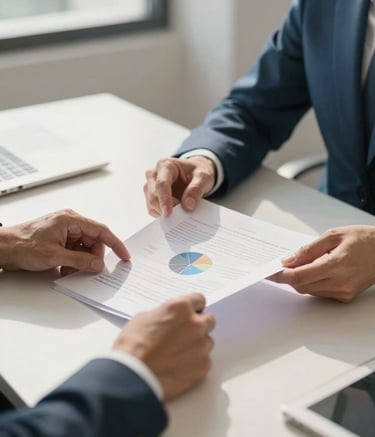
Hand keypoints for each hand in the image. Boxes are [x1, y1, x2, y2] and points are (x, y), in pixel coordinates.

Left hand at [0, 209, 129, 273]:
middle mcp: (70, 223)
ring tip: (71, 271)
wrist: (3, 247)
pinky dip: (74, 262)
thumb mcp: (54, 256)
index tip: (124, 256)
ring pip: (85, 248)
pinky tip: (66, 270)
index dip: (115, 244)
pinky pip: (75, 251)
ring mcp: (65, 231)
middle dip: (93, 258)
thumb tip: (98, 265)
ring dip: (82, 262)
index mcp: (71, 220)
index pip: (101, 231)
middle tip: (90, 271)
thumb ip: (80, 261)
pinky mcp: (60, 240)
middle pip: (94, 242)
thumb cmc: (22, 244)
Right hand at [113, 293, 214, 400]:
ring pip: (207, 341)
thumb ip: (165, 314)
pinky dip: (195, 362)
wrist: (133, 377)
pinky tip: (179, 366)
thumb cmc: (132, 347)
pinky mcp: (203, 367)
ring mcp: (201, 346)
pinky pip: (205, 360)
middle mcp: (195, 325)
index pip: (199, 300)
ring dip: (197, 344)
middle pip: (208, 320)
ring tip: (178, 353)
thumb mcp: (144, 318)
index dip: (193, 307)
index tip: (190, 313)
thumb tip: (169, 318)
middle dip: (198, 325)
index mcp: (181, 308)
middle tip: (184, 334)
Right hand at [144, 156, 215, 216]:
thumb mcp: (203, 177)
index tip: (168, 213)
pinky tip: (174, 212)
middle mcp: (154, 174)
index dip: (164, 199)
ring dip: (163, 212)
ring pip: (151, 204)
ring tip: (180, 211)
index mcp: (166, 165)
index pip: (162, 183)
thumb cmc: (197, 172)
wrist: (194, 173)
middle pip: (153, 195)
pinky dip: (162, 214)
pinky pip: (153, 209)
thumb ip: (196, 189)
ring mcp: (150, 185)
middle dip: (164, 208)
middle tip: (180, 216)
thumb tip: (188, 205)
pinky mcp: (151, 195)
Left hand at [270, 225, 374, 302]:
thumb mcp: (333, 236)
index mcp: (336, 265)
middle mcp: (340, 283)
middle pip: (301, 286)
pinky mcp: (346, 297)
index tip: (268, 273)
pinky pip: (320, 293)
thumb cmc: (364, 239)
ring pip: (309, 291)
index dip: (280, 276)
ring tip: (296, 266)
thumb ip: (309, 249)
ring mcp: (344, 292)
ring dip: (299, 280)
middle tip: (278, 267)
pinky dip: (311, 283)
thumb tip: (288, 260)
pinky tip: (312, 271)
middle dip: (287, 277)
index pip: (299, 276)